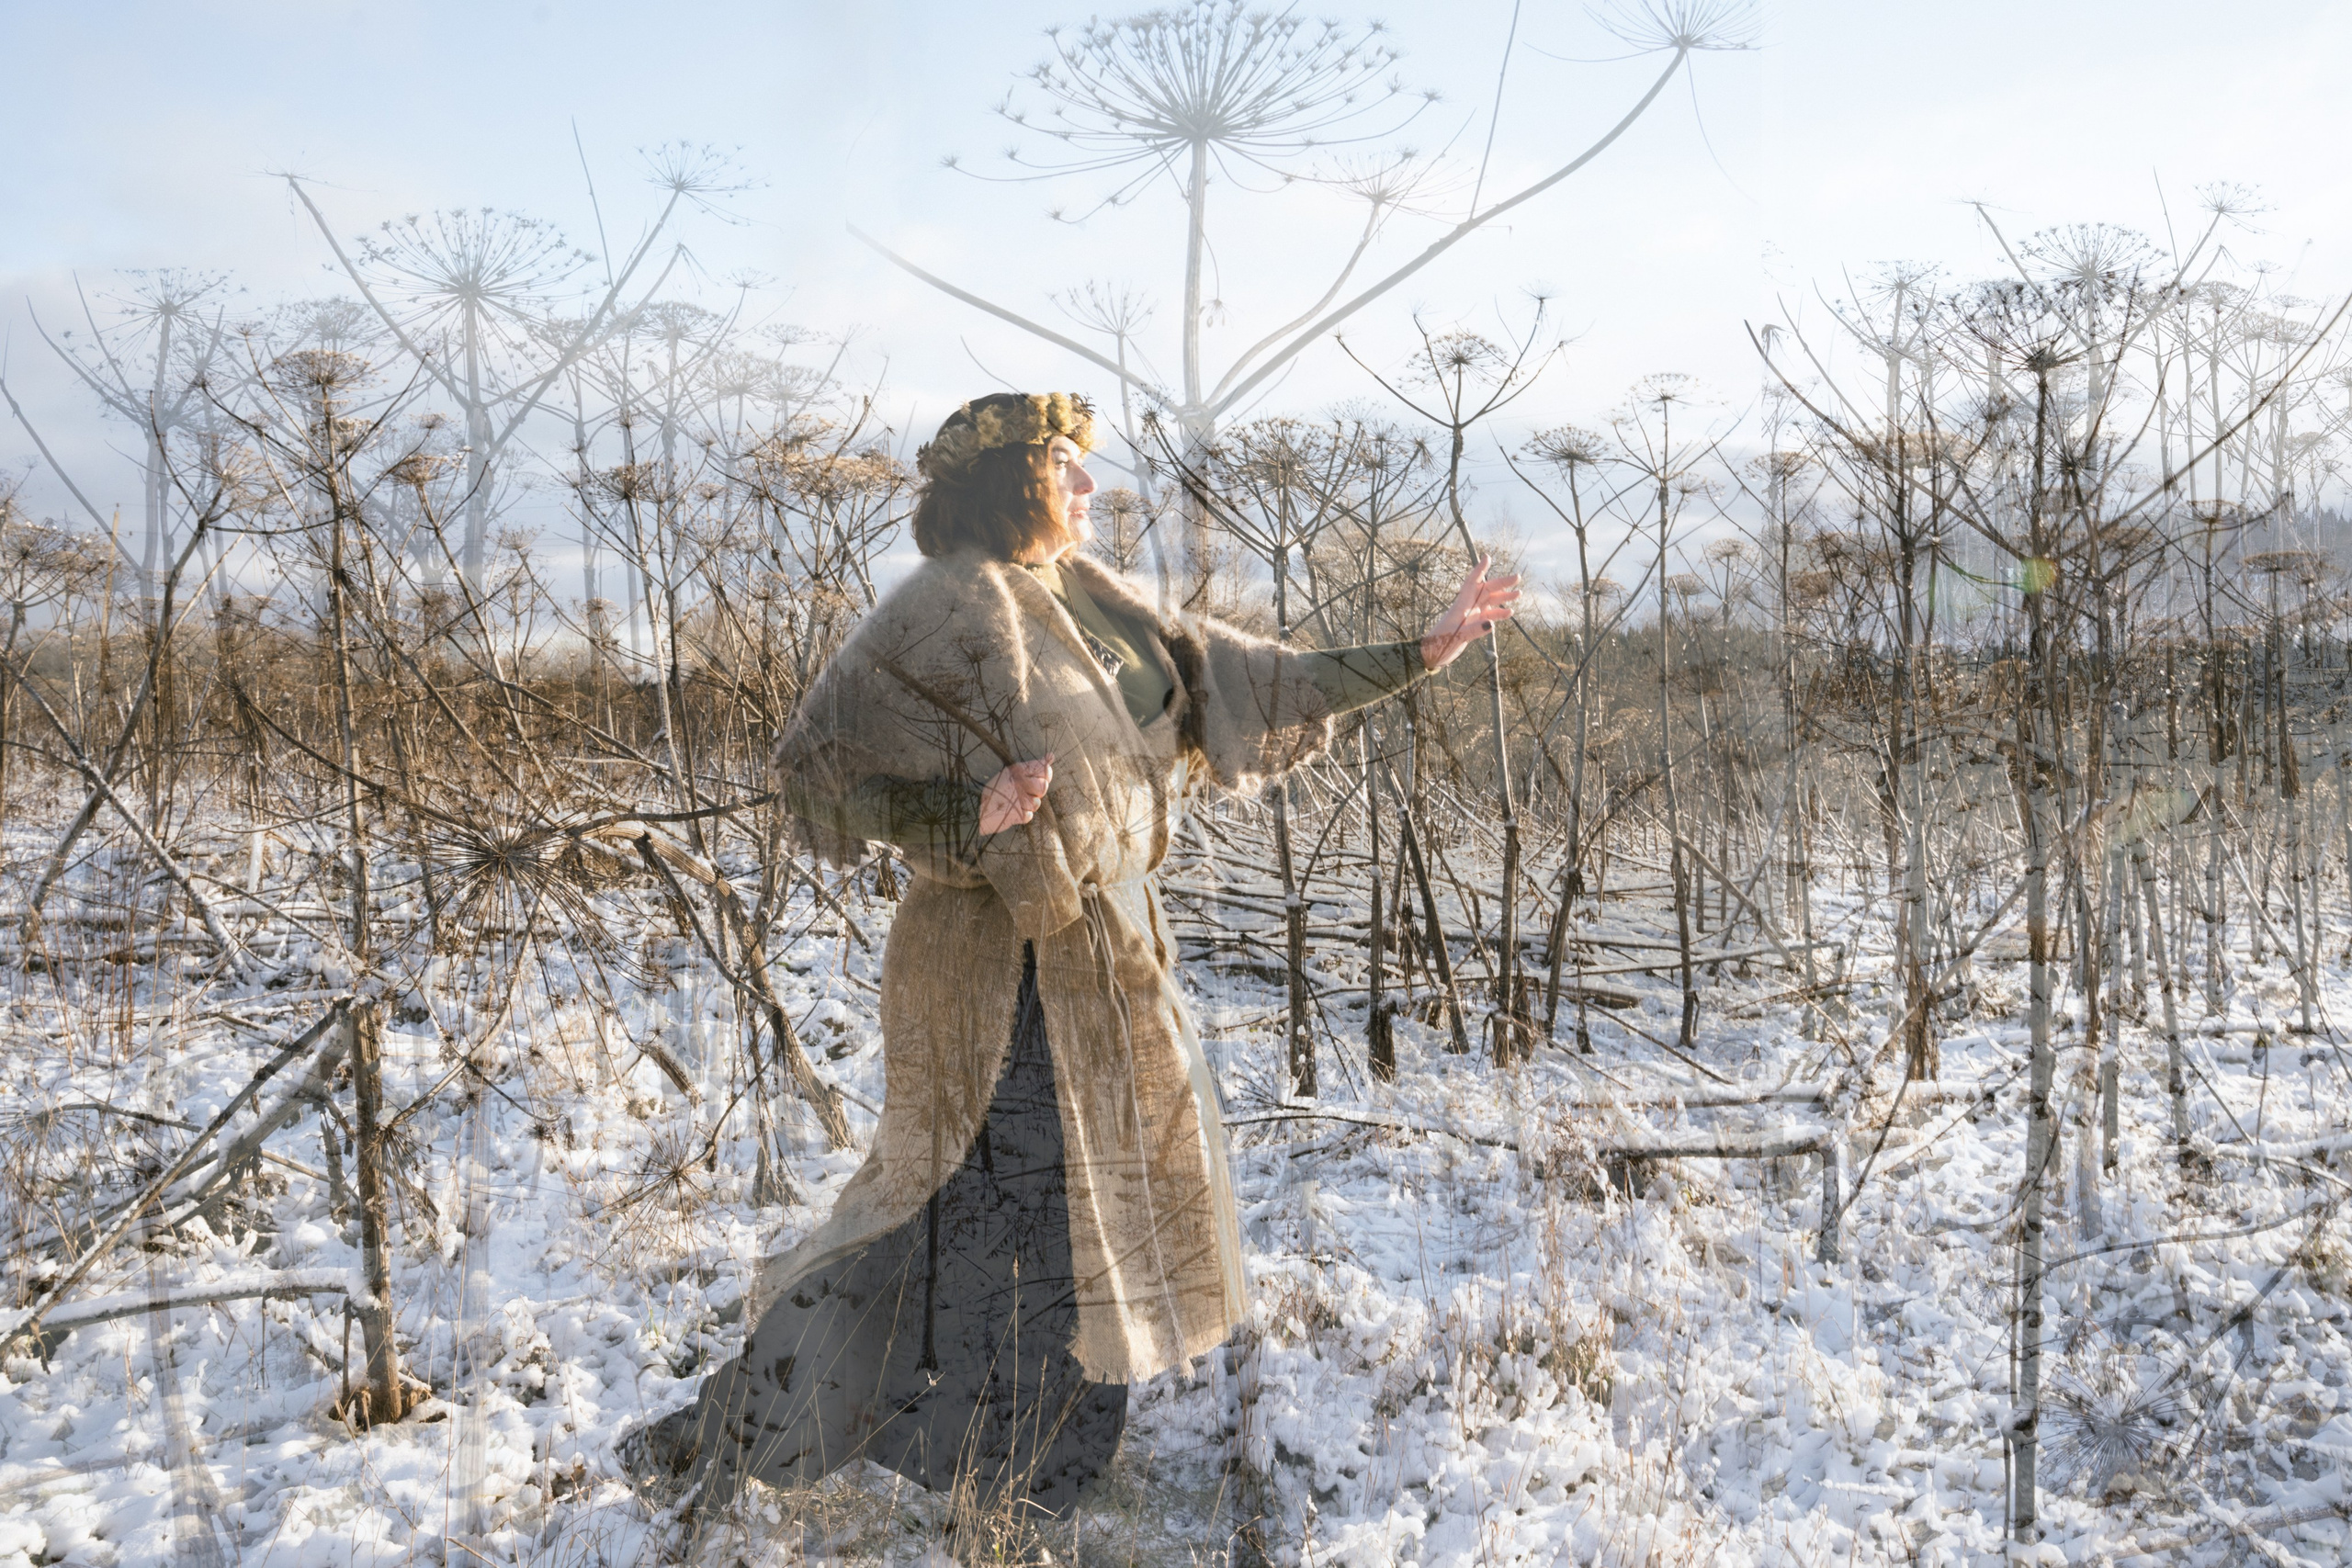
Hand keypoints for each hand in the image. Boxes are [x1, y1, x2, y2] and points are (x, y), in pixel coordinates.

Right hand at [979, 754, 1053, 833]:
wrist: (976, 809)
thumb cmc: (996, 790)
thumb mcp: (1011, 773)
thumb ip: (1033, 767)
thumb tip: (1051, 755)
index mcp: (1016, 770)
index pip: (1043, 769)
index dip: (1045, 775)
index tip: (1037, 778)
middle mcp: (1017, 782)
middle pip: (1043, 786)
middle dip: (1036, 792)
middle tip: (1024, 792)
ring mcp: (1017, 798)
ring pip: (1037, 803)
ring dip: (1028, 806)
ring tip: (1015, 803)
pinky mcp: (1016, 814)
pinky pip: (1028, 816)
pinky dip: (1021, 816)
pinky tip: (1011, 811)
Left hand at [1420, 555, 1522, 670]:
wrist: (1431, 654)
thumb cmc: (1439, 643)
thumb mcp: (1456, 636)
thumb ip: (1474, 630)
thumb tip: (1491, 624)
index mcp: (1461, 605)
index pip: (1472, 582)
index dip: (1480, 569)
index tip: (1488, 557)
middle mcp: (1467, 607)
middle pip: (1486, 590)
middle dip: (1501, 583)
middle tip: (1517, 577)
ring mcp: (1471, 616)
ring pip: (1490, 602)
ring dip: (1504, 597)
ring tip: (1519, 594)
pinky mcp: (1473, 625)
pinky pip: (1489, 616)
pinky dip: (1499, 613)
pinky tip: (1510, 613)